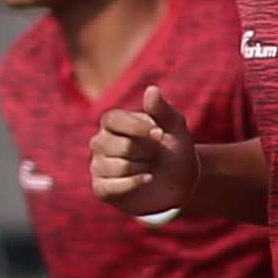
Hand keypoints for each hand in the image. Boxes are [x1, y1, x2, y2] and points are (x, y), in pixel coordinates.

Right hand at [88, 81, 198, 216]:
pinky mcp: (101, 188)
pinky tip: (148, 179)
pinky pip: (113, 186)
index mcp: (112, 123)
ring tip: (149, 167)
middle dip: (147, 152)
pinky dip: (135, 183)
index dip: (137, 128)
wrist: (179, 181)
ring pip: (120, 167)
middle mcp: (100, 142)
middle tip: (155, 154)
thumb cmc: (174, 149)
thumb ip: (162, 109)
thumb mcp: (174, 126)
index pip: (113, 120)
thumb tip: (152, 89)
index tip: (160, 135)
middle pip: (121, 146)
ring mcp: (98, 166)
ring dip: (144, 168)